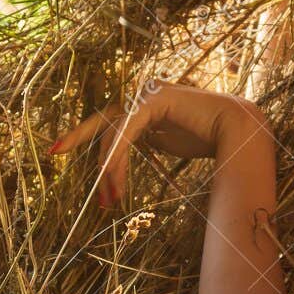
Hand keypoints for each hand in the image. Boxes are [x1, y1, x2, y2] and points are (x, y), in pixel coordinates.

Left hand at [48, 82, 268, 207]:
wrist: (236, 130)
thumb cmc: (207, 139)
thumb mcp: (166, 143)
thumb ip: (146, 141)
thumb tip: (122, 159)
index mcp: (143, 106)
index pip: (107, 121)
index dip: (80, 134)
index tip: (56, 150)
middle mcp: (142, 96)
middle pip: (103, 122)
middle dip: (80, 140)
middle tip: (56, 154)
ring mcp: (148, 95)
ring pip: (115, 132)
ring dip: (111, 168)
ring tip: (110, 198)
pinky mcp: (155, 99)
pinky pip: (127, 130)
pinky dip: (119, 155)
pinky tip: (114, 176)